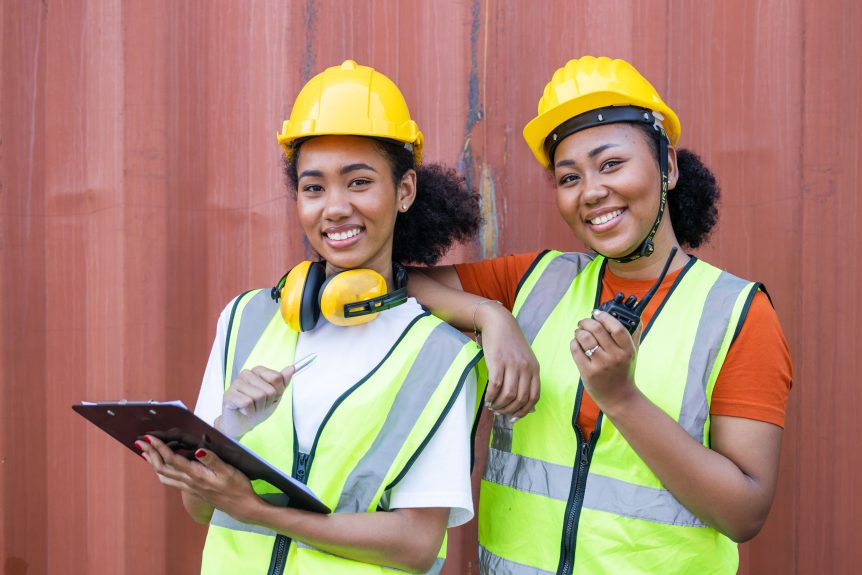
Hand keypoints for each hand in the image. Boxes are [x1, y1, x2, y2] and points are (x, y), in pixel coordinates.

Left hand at [136, 435, 258, 521]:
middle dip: (150, 453)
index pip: (172, 459)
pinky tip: (162, 466)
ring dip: (152, 463)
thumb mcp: (228, 471)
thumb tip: (197, 450)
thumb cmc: (237, 486)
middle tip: (140, 441)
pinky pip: (170, 480)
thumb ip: (212, 460)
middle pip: (162, 468)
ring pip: (163, 476)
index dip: (159, 447)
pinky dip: (161, 471)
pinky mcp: (192, 490)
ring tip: (145, 453)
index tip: (150, 437)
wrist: (241, 506)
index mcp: (196, 475)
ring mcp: (189, 487)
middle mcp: (189, 482)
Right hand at [218, 365, 294, 438]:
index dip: (277, 392)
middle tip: (259, 404)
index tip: (271, 397)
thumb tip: (291, 368)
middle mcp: (246, 374)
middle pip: (269, 389)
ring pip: (259, 396)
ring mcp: (236, 383)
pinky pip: (247, 403)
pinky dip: (249, 411)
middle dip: (267, 402)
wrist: (242, 424)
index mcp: (258, 371)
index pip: (277, 377)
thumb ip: (283, 382)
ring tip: (251, 407)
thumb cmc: (257, 408)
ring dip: (258, 407)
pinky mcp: (228, 395)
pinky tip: (243, 410)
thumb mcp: (275, 396)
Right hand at [474, 302, 539, 418]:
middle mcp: (526, 367)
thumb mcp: (524, 360)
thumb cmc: (510, 343)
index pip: (534, 397)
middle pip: (521, 398)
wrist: (499, 323)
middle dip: (509, 410)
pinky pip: (495, 385)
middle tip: (500, 413)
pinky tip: (487, 399)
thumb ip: (526, 378)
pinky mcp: (498, 361)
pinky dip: (491, 396)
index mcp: (534, 369)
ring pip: (508, 394)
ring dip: (499, 405)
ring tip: (492, 407)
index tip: (514, 418)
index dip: (524, 411)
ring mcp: (512, 364)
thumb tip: (526, 405)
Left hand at [570, 309, 642, 410]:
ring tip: (579, 332)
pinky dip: (574, 343)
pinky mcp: (588, 372)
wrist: (619, 398)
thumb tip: (637, 317)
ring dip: (578, 331)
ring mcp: (600, 365)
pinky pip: (576, 350)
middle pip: (597, 330)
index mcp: (627, 350)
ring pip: (584, 338)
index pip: (616, 327)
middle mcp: (614, 357)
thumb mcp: (633, 354)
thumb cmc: (624, 372)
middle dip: (586, 321)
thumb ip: (634, 335)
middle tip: (583, 322)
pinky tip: (576, 343)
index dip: (605, 317)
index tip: (597, 313)